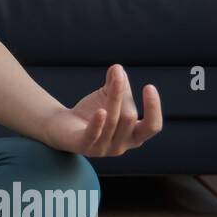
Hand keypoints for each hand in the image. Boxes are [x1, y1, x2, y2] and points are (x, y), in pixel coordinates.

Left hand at [41, 64, 162, 156]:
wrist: (62, 126)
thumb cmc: (91, 112)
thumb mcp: (106, 97)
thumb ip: (115, 84)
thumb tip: (118, 68)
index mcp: (133, 136)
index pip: (152, 127)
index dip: (154, 108)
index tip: (149, 87)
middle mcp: (121, 146)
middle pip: (129, 119)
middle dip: (124, 95)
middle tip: (118, 76)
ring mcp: (103, 149)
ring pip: (112, 122)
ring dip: (114, 98)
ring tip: (115, 79)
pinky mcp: (85, 146)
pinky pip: (94, 134)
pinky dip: (98, 122)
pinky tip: (100, 111)